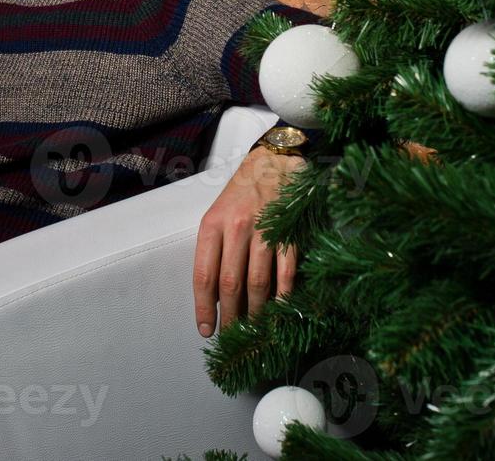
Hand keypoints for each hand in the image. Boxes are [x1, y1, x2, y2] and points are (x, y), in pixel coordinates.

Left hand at [193, 147, 306, 337]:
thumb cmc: (243, 190)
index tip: (205, 329)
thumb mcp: (218, 212)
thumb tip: (216, 294)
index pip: (203, 275)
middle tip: (232, 335)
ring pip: (257, 282)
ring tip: (254, 327)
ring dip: (255, 311)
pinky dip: (283, 295)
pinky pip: (285, 272)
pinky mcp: (290, 232)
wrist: (276, 160)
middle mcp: (236, 227)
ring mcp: (264, 230)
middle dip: (230, 316)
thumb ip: (215, 248)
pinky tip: (280, 310)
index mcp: (212, 224)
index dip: (203, 307)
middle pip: (230, 284)